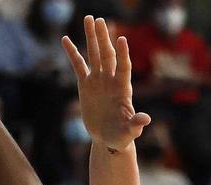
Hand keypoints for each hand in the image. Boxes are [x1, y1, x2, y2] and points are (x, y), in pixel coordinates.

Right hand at [62, 17, 150, 149]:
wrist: (108, 138)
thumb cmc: (121, 136)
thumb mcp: (129, 132)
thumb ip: (135, 124)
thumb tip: (145, 119)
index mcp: (122, 89)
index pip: (124, 67)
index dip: (123, 54)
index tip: (121, 39)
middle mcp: (110, 80)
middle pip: (107, 55)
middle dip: (103, 38)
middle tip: (99, 20)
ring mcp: (98, 80)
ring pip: (94, 55)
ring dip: (91, 37)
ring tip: (89, 19)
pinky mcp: (85, 85)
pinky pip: (78, 65)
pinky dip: (72, 52)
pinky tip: (65, 39)